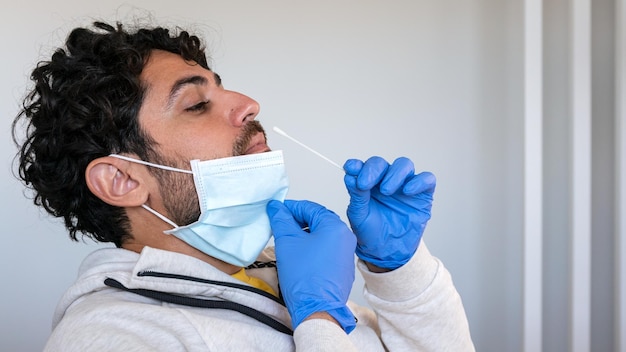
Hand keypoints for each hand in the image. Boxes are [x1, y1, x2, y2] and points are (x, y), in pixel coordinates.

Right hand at [267, 199, 356, 332]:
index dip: (290, 208)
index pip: (310, 208)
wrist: (317, 309)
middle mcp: (345, 238)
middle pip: (317, 221)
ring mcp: (346, 254)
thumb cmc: (304, 277)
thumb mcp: (287, 242)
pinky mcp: (342, 268)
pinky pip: (326, 250)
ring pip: (321, 236)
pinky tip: (299, 256)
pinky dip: (312, 249)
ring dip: (304, 235)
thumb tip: (276, 207)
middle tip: (279, 225)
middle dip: (297, 221)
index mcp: (335, 227)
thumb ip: (281, 220)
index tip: (276, 211)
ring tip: (287, 241)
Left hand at [343, 156, 435, 269]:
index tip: (350, 168)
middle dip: (373, 170)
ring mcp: (405, 185)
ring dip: (394, 174)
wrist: (388, 251)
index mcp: (368, 183)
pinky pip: (426, 179)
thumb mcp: (359, 215)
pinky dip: (418, 181)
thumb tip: (350, 175)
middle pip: (382, 163)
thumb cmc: (372, 232)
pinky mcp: (423, 194)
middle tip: (365, 184)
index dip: (357, 165)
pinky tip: (407, 191)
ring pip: (404, 165)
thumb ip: (357, 195)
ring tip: (386, 191)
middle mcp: (386, 180)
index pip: (363, 167)